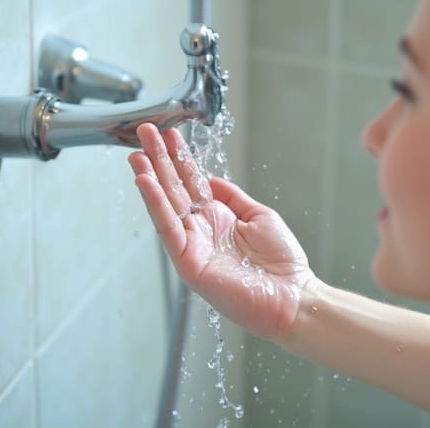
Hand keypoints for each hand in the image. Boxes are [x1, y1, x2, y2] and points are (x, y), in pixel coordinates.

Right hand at [128, 123, 315, 339]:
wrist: (293, 296)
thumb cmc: (281, 262)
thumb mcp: (258, 216)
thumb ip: (232, 197)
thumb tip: (211, 179)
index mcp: (217, 218)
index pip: (192, 182)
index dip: (180, 158)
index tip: (169, 135)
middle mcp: (201, 230)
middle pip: (174, 189)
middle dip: (159, 161)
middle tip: (145, 133)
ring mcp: (193, 246)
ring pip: (166, 207)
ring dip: (150, 179)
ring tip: (137, 154)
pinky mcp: (189, 262)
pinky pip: (169, 230)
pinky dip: (156, 205)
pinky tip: (146, 182)